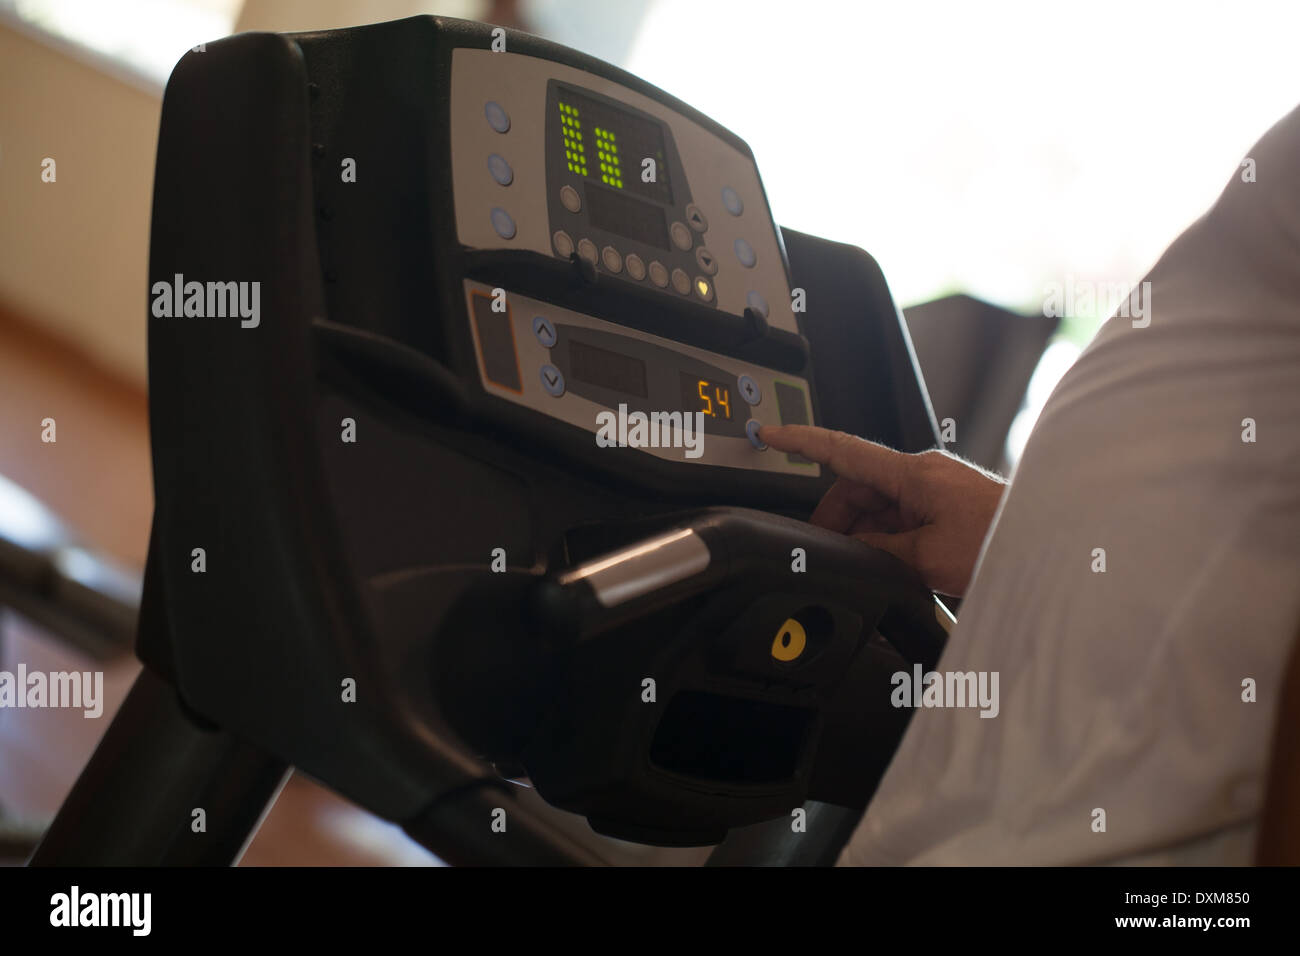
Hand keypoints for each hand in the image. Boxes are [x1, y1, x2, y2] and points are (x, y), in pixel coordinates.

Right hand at [758, 425, 1006, 596]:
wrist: (1053, 551)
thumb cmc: (1005, 545)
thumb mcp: (926, 558)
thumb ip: (879, 550)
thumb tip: (854, 548)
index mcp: (914, 473)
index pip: (842, 450)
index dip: (801, 442)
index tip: (770, 434)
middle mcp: (925, 474)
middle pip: (858, 488)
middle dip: (837, 519)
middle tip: (826, 551)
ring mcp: (938, 490)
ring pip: (880, 507)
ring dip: (867, 535)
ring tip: (876, 568)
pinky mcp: (950, 507)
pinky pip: (904, 517)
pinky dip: (891, 539)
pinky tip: (898, 567)